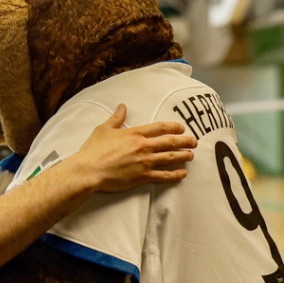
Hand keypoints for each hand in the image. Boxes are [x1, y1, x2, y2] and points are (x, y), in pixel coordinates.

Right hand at [77, 104, 196, 192]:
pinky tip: (182, 173)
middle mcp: (143, 147)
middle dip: (185, 141)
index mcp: (134, 134)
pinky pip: (163, 175)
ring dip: (183, 156)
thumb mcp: (104, 129)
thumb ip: (116, 118)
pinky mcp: (142, 176)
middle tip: (194, 141)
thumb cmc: (94, 150)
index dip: (173, 127)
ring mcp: (144, 162)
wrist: (89, 170)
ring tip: (191, 155)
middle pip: (170, 142)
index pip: (159, 128)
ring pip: (170, 158)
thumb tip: (122, 106)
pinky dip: (175, 174)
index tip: (182, 127)